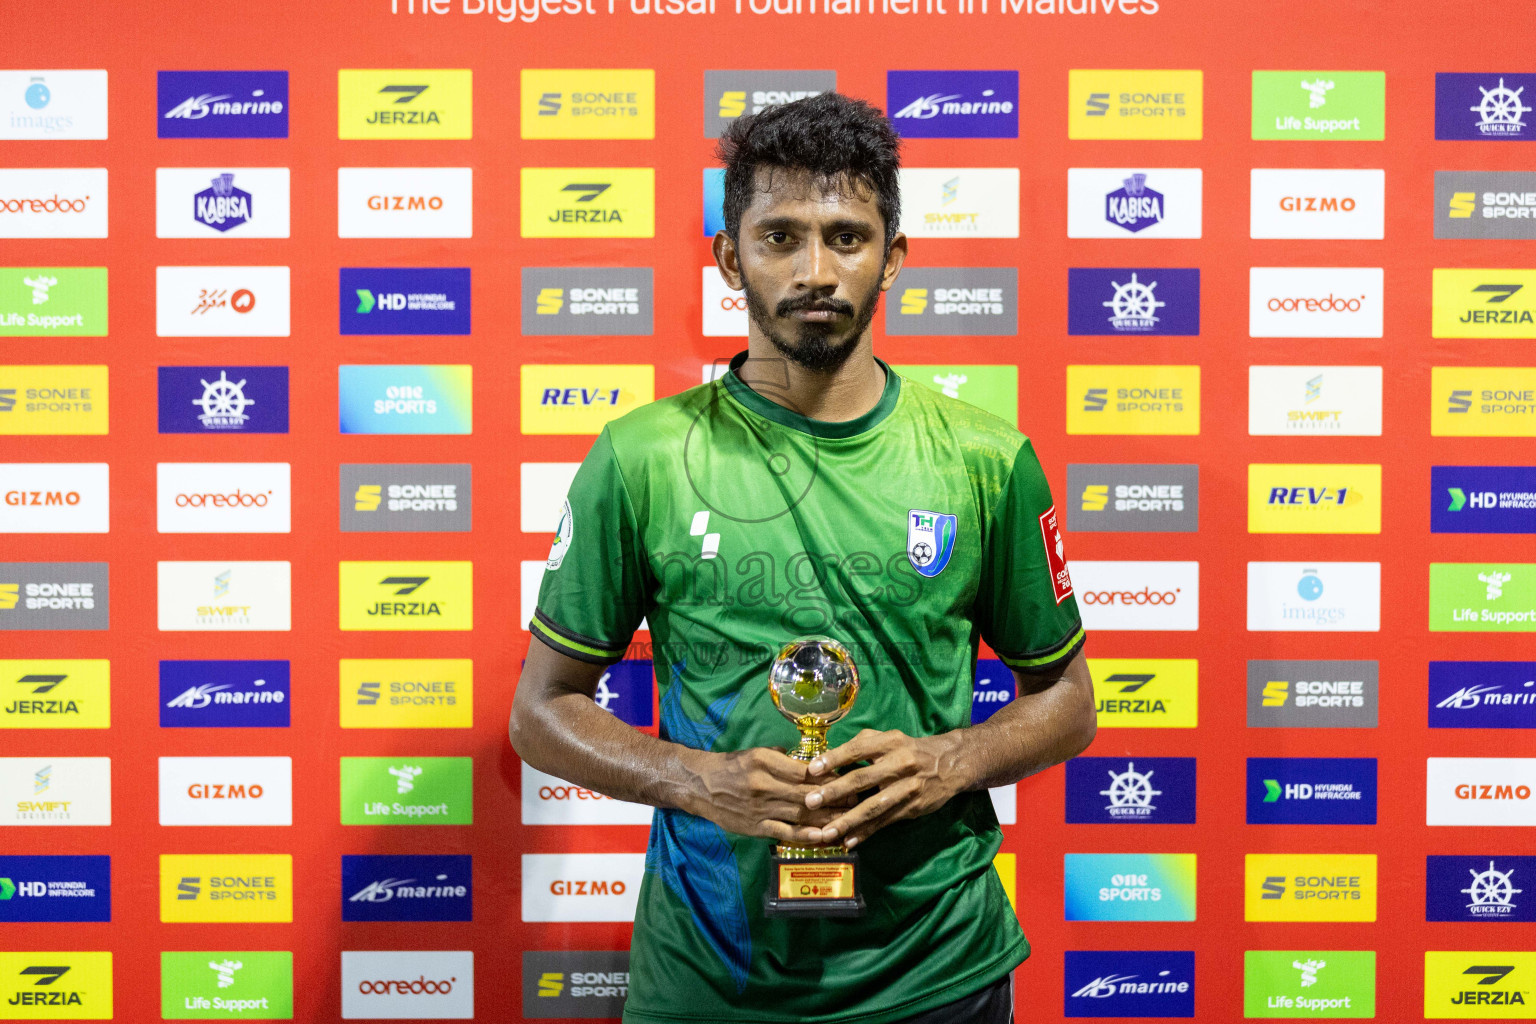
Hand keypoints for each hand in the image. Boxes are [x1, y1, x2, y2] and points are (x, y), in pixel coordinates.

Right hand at [681, 746, 847, 843]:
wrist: (700, 785)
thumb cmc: (731, 766)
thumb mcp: (755, 752)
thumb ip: (782, 757)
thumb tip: (807, 762)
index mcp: (765, 761)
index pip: (805, 771)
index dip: (829, 777)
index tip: (848, 778)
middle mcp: (764, 784)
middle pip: (807, 793)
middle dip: (835, 798)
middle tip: (857, 800)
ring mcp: (760, 808)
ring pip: (800, 814)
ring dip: (826, 819)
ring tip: (848, 821)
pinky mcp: (756, 826)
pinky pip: (784, 832)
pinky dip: (804, 836)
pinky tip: (822, 837)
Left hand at [802, 729, 966, 848]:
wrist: (950, 764)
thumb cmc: (909, 750)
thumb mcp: (889, 738)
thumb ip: (862, 744)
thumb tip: (828, 756)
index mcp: (890, 743)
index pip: (858, 749)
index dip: (835, 758)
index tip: (812, 769)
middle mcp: (899, 764)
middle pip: (863, 778)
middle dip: (835, 791)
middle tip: (810, 802)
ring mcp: (907, 788)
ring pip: (874, 806)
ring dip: (849, 820)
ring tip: (827, 832)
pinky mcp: (913, 808)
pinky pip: (885, 821)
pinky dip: (867, 832)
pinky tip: (850, 841)